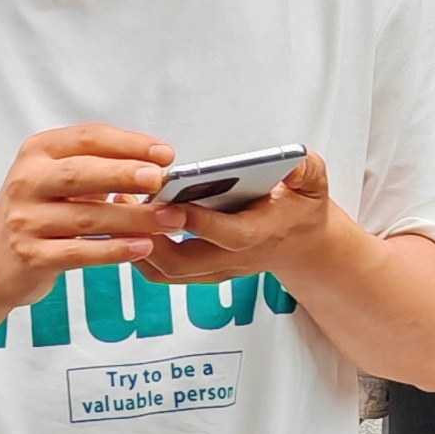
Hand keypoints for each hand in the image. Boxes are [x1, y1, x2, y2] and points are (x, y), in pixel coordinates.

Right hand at [0, 125, 175, 308]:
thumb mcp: (58, 178)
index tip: (164, 154)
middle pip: (80, 173)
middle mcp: (26, 181)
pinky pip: (79, 252)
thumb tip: (157, 166)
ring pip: (86, 217)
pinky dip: (114, 250)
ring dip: (132, 219)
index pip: (87, 137)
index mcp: (38, 152)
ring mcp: (25, 220)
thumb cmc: (38, 212)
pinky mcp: (30, 255)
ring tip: (167, 220)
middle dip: (125, 174)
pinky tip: (142, 247)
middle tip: (161, 179)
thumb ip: (99, 168)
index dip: (129, 143)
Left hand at [136, 150, 340, 284]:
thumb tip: (292, 162)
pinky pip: (161, 270)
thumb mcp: (314, 184)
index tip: (171, 205)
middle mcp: (234, 258)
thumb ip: (306, 170)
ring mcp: (215, 269)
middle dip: (152, 239)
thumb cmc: (302, 209)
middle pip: (185, 263)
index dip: (198, 223)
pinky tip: (127, 218)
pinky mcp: (200, 271)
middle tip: (127, 204)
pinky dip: (139, 250)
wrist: (302, 244)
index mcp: (261, 234)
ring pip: (166, 271)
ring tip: (120, 206)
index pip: (228, 235)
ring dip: (137, 245)